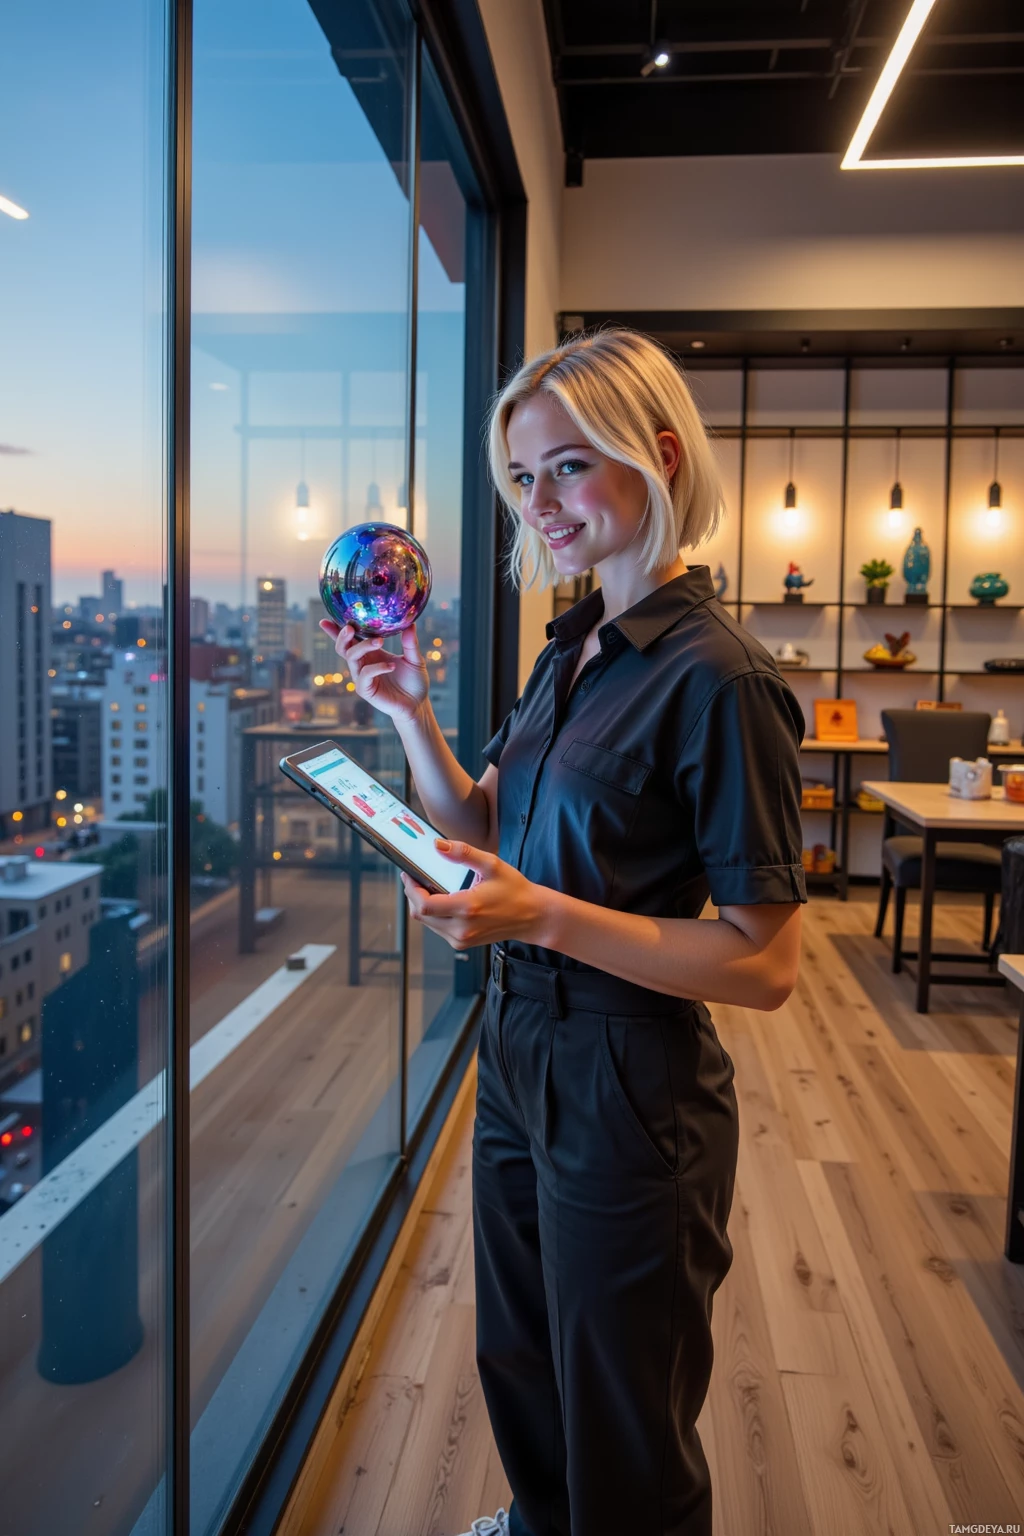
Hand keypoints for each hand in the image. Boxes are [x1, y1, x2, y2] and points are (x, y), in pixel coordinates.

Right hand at [320, 618, 428, 722]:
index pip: (350, 641)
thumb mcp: (414, 659)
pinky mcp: (365, 690)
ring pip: (352, 657)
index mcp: (370, 654)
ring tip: (380, 641)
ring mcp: (362, 678)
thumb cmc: (413, 681)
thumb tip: (411, 623)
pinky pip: (365, 674)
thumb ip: (410, 643)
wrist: (417, 704)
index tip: (324, 621)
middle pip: (343, 647)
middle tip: (351, 627)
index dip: (335, 632)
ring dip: (364, 647)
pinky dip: (376, 668)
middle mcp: (363, 664)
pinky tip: (391, 666)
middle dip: (342, 636)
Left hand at [400, 839, 548, 950]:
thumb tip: (438, 845)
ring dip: (422, 905)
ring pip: (427, 923)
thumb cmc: (515, 891)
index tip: (409, 875)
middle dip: (413, 895)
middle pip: (421, 915)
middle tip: (414, 878)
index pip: (425, 905)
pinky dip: (433, 915)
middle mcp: (462, 928)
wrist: (532, 916)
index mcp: (468, 908)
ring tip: (426, 887)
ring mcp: (461, 939)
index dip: (411, 889)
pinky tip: (440, 900)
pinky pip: (437, 928)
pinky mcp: (462, 943)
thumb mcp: (492, 865)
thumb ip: (463, 854)